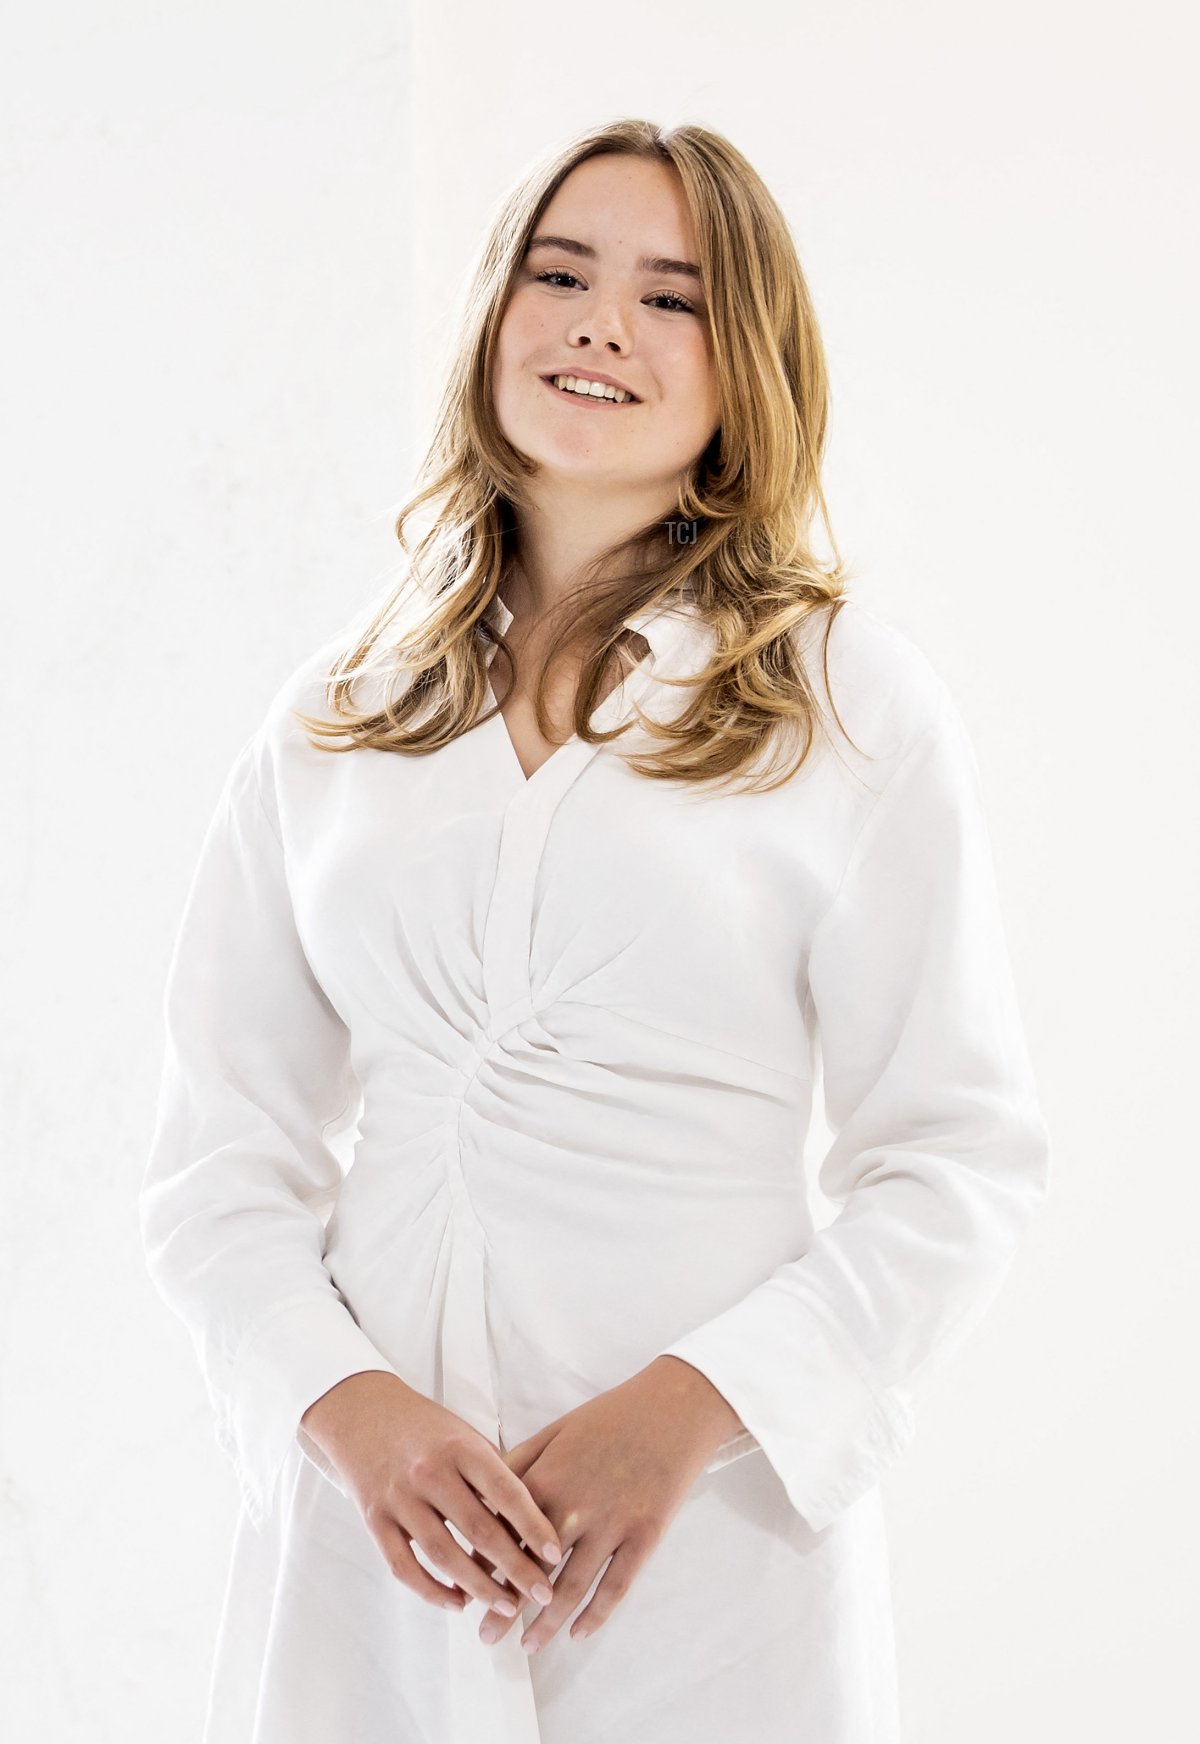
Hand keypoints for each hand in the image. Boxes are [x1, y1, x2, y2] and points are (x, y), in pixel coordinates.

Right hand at [299, 1371, 562, 1616]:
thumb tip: (531, 1517)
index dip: (534, 1527)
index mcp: (460, 1448)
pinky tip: (457, 1603)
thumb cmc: (425, 1426)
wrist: (361, 1411)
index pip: (506, 1492)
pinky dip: (432, 1591)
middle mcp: (430, 1473)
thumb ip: (493, 1470)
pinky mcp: (374, 1519)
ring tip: (507, 1606)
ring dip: (479, 1588)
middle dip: (515, 1569)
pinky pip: (404, 1566)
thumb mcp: (464, 1433)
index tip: (557, 1555)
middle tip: (543, 1594)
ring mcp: (399, 1498)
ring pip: (444, 1556)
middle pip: (479, 1531)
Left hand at [463, 1357, 744, 1653]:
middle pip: (531, 1570)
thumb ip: (519, 1465)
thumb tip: (485, 1497)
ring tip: (527, 1647)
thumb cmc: (611, 1415)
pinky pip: (617, 1586)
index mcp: (546, 1480)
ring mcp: (612, 1525)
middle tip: (486, 1638)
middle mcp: (574, 1508)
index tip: (467, 1593)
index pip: (504, 1534)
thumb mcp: (556, 1431)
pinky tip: (580, 1634)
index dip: (483, 1567)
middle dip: (505, 1608)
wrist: (672, 1407)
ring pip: (571, 1587)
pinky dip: (597, 1615)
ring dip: (547, 1623)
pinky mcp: (645, 1535)